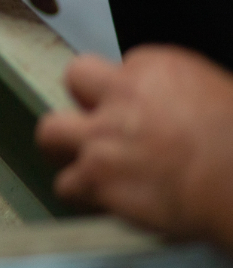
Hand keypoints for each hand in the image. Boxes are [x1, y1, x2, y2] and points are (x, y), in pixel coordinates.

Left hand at [36, 47, 232, 251]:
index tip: (134, 110)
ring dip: (64, 147)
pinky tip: (99, 200)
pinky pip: (67, 184)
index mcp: (154, 68)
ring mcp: (103, 135)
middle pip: (74, 80)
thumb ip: (176, 95)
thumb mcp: (217, 93)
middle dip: (82, 103)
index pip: (117, 69)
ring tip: (81, 162)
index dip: (123, 93)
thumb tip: (169, 108)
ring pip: (52, 131)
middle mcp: (121, 95)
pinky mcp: (98, 176)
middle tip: (95, 126)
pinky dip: (81, 194)